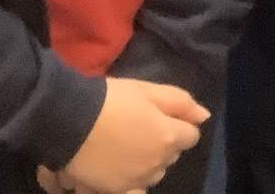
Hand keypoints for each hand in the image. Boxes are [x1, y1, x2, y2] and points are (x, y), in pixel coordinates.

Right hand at [59, 78, 205, 193]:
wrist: (70, 121)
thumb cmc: (112, 100)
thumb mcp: (149, 91)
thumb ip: (181, 103)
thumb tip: (204, 116)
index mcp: (168, 137)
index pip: (191, 136)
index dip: (179, 124)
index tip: (160, 116)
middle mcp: (157, 164)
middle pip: (172, 155)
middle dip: (164, 142)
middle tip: (142, 126)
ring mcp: (136, 180)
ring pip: (154, 173)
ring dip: (149, 161)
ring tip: (128, 144)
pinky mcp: (115, 190)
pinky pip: (134, 187)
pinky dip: (132, 177)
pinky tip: (118, 163)